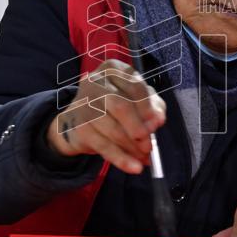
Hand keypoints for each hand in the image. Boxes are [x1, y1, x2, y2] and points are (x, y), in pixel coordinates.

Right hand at [46, 59, 166, 174]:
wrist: (79, 119)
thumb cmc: (114, 104)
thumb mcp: (137, 99)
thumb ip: (152, 106)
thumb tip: (158, 120)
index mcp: (113, 69)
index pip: (134, 86)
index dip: (148, 107)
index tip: (158, 124)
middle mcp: (95, 82)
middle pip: (121, 106)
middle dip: (139, 128)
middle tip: (149, 144)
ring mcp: (84, 104)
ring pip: (113, 130)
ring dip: (133, 148)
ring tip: (144, 157)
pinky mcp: (78, 127)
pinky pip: (104, 146)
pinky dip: (121, 159)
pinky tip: (134, 167)